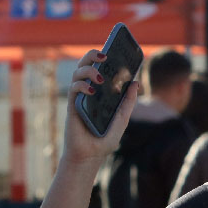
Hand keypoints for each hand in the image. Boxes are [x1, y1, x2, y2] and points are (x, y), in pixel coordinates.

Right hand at [62, 50, 140, 166]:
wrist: (90, 156)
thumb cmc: (104, 139)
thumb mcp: (121, 119)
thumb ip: (128, 102)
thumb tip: (135, 82)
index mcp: (100, 93)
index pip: (101, 69)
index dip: (106, 58)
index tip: (116, 51)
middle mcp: (88, 92)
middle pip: (86, 65)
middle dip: (93, 56)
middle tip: (105, 56)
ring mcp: (79, 98)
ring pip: (77, 73)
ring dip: (88, 70)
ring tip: (100, 78)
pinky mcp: (72, 106)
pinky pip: (73, 89)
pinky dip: (82, 86)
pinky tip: (92, 90)